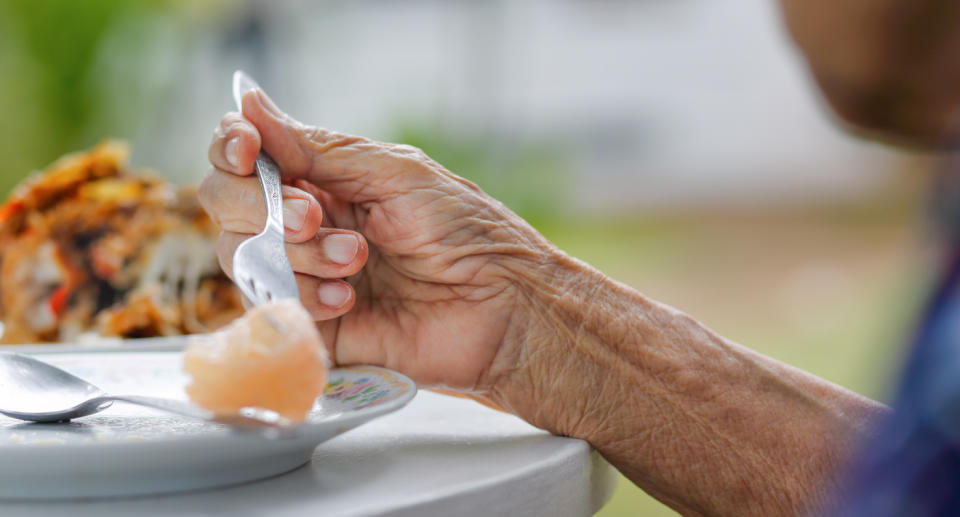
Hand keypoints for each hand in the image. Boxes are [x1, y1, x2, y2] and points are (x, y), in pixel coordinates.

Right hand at [200, 88, 555, 391]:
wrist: (502, 307)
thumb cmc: (464, 231)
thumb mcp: (394, 173)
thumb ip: (318, 149)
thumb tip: (248, 102)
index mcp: (326, 177)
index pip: (246, 154)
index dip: (231, 147)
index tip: (245, 150)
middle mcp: (306, 222)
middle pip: (227, 201)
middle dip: (262, 205)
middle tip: (315, 217)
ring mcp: (304, 273)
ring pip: (241, 254)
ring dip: (296, 254)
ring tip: (357, 262)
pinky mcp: (311, 324)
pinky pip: (269, 307)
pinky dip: (304, 296)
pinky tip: (350, 300)